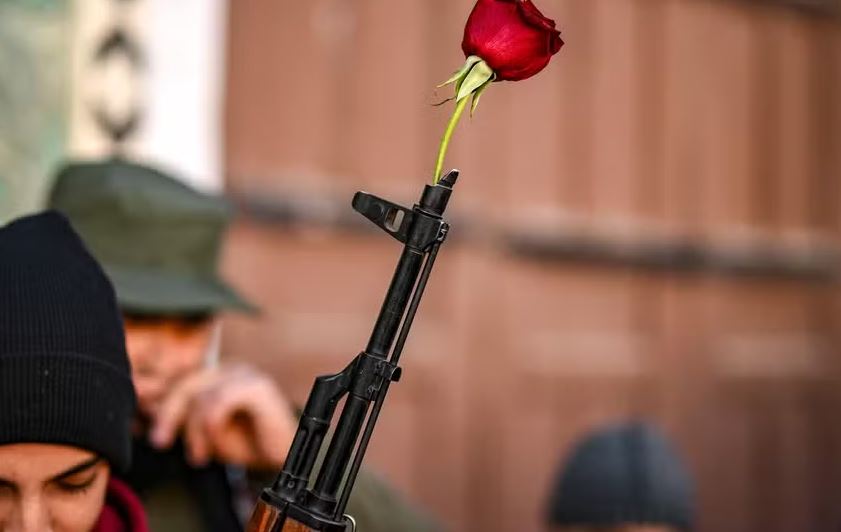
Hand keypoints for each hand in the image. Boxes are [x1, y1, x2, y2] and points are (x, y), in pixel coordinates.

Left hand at [148, 364, 296, 469]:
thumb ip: (177, 416)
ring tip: (198, 454)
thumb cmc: (244, 443)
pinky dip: (210, 426)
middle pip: (184, 382)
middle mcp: (229, 367)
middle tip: (160, 441)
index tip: (136, 414)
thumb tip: (144, 405)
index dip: (154, 391)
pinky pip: (219, 401)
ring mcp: (245, 374)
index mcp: (216, 373)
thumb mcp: (201, 430)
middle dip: (168, 414)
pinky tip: (212, 444)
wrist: (280, 457)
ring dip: (194, 430)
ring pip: (200, 394)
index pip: (177, 375)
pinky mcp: (258, 387)